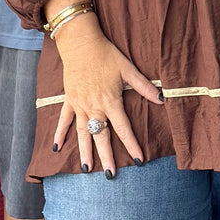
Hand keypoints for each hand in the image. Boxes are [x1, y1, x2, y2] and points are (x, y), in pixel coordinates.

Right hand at [52, 14, 160, 175]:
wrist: (81, 43)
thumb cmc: (106, 55)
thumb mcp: (128, 69)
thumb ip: (144, 86)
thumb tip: (162, 99)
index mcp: (111, 101)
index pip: (123, 128)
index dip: (132, 145)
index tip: (139, 160)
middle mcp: (94, 107)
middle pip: (101, 137)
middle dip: (107, 157)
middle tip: (111, 175)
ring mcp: (79, 105)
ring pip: (82, 134)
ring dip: (85, 151)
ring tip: (87, 170)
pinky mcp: (69, 100)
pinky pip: (64, 121)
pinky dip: (60, 134)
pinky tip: (57, 148)